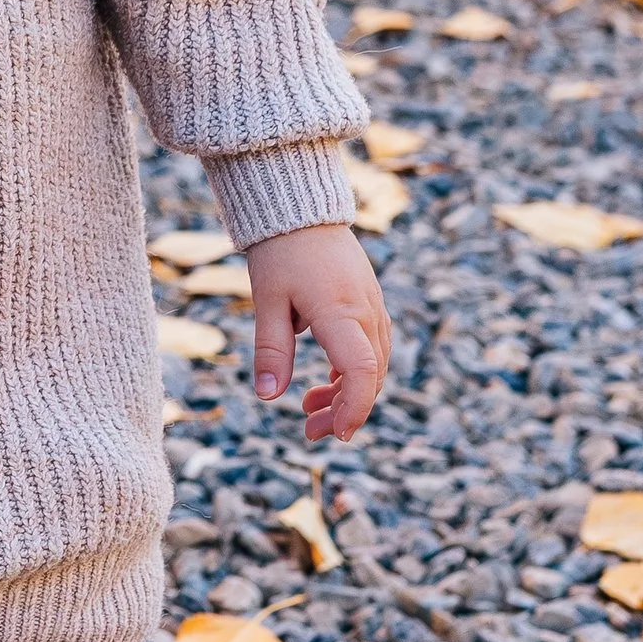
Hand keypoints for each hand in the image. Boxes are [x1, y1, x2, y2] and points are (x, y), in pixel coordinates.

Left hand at [245, 225, 391, 444]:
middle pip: (371, 376)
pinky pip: (373, 347)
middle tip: (310, 430)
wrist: (301, 208)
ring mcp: (372, 306)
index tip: (336, 433)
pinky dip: (354, 372)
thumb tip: (267, 396)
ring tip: (310, 408)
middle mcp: (365, 311)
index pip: (362, 372)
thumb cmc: (280, 252)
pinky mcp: (369, 302)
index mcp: (340, 312)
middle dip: (345, 410)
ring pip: (375, 364)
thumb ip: (271, 350)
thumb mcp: (267, 301)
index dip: (354, 408)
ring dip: (348, 393)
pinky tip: (326, 382)